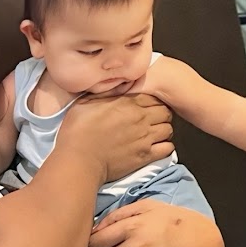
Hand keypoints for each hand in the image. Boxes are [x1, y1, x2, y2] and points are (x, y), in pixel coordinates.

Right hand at [59, 92, 173, 184]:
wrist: (78, 161)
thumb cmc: (77, 132)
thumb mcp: (86, 103)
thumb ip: (106, 93)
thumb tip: (117, 85)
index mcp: (128, 103)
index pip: (154, 97)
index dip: (152, 101)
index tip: (146, 106)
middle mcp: (141, 119)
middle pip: (165, 112)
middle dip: (161, 114)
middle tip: (152, 119)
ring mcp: (145, 138)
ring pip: (168, 129)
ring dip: (163, 130)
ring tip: (153, 133)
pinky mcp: (145, 156)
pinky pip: (168, 148)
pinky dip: (164, 147)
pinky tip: (155, 147)